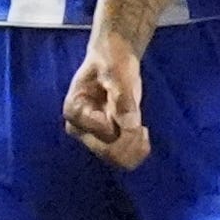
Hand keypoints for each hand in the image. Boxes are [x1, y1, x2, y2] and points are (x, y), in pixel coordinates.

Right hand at [63, 36, 150, 169]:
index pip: (103, 133)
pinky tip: (142, 134)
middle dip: (131, 144)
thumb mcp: (117, 74)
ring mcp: (92, 134)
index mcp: (75, 110)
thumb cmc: (111, 62)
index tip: (134, 114)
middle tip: (144, 128)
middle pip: (107, 152)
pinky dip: (136, 151)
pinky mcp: (106, 136)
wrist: (113, 59)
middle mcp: (80, 128)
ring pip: (115, 159)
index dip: (124, 129)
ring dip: (134, 150)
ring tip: (143, 131)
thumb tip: (131, 126)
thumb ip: (123, 99)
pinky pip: (121, 156)